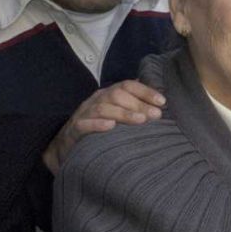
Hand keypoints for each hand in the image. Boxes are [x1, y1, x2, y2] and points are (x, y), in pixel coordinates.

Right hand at [42, 80, 165, 172]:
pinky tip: (111, 127)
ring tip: (141, 120)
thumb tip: (160, 104)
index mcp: (108, 94)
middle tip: (156, 115)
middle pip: (117, 95)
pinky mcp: (74, 130)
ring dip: (123, 113)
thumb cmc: (100, 128)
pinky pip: (84, 125)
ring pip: (103, 108)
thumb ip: (135, 107)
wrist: (67, 145)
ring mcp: (83, 114)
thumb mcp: (117, 114)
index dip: (145, 91)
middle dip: (139, 104)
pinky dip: (97, 124)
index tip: (162, 101)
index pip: (127, 85)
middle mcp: (96, 101)